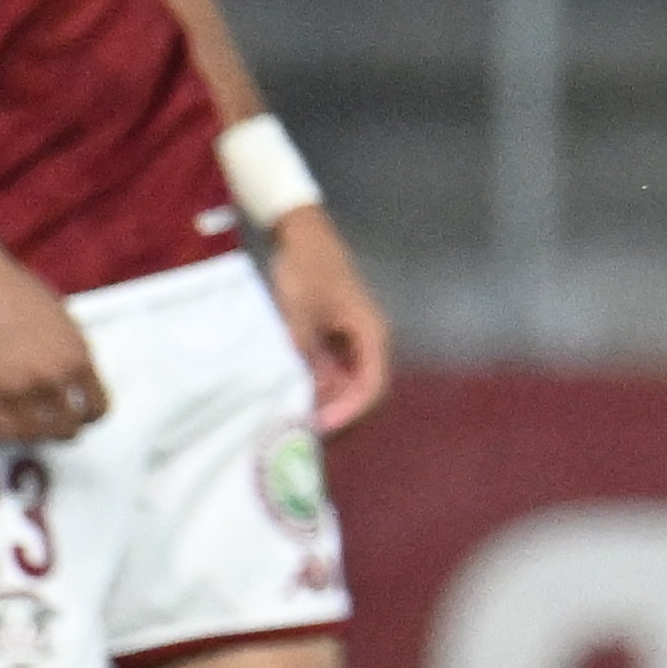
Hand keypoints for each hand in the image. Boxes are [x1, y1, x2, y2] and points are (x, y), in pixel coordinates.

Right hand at [0, 245, 108, 446]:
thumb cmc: (19, 294)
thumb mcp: (64, 321)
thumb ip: (74, 353)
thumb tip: (79, 381)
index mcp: (78, 357)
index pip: (97, 407)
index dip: (91, 416)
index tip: (83, 416)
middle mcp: (53, 376)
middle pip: (70, 427)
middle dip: (66, 429)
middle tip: (57, 425)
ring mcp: (19, 387)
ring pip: (38, 435)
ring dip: (38, 435)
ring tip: (35, 428)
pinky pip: (4, 432)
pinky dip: (10, 434)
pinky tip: (10, 425)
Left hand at [263, 208, 390, 431]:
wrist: (301, 234)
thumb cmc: (307, 268)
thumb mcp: (300, 312)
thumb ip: (305, 354)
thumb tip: (306, 395)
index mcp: (371, 334)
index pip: (372, 387)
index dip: (349, 412)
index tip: (320, 426)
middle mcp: (368, 342)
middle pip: (362, 392)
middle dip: (337, 414)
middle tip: (304, 433)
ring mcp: (352, 341)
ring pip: (346, 385)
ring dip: (325, 403)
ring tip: (295, 418)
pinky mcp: (335, 339)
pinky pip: (332, 372)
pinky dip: (316, 387)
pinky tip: (293, 395)